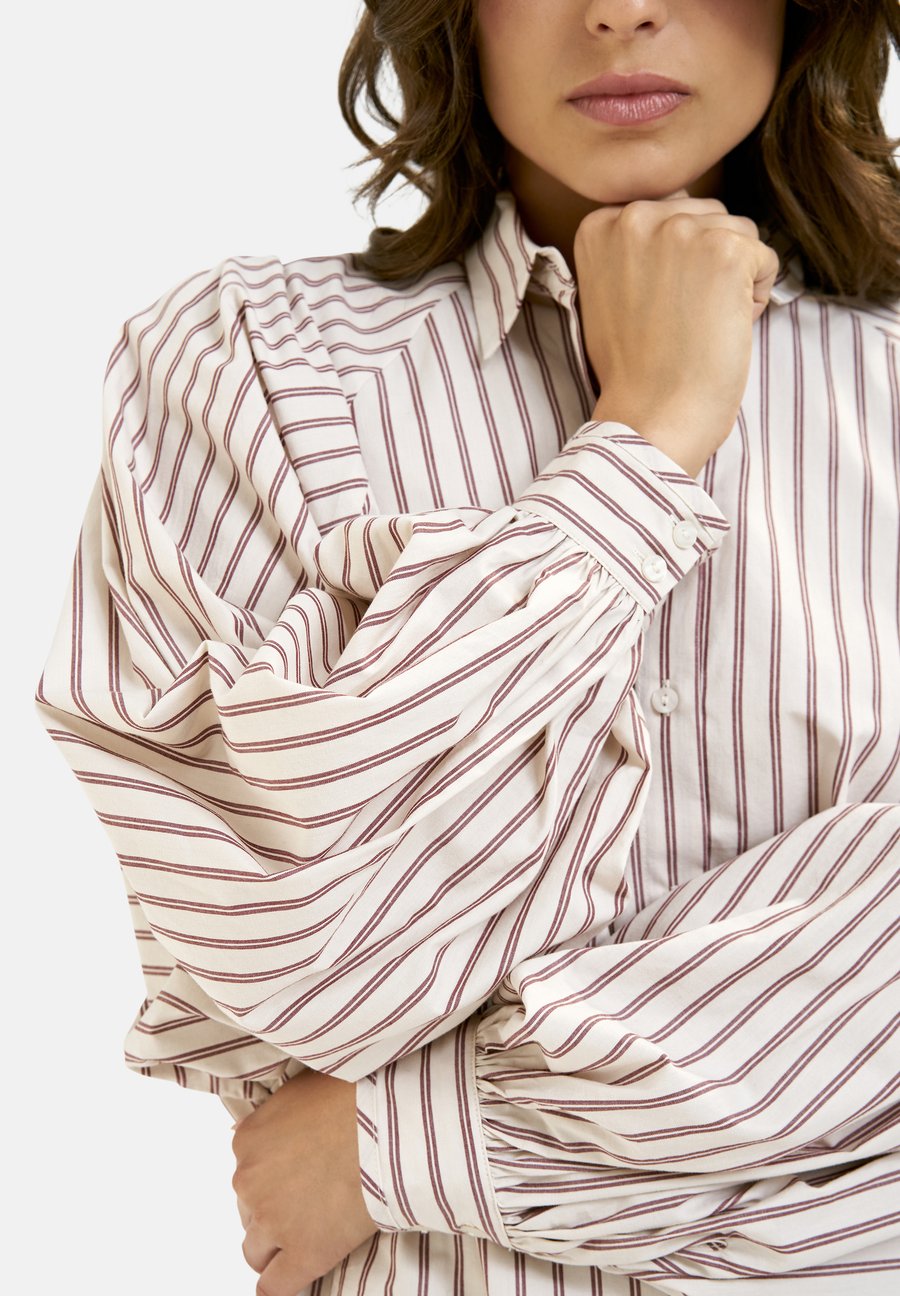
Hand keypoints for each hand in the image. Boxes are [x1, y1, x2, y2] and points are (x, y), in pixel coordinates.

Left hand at [231, 1067, 378, 1295]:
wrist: (387, 1124)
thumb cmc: (353, 1096)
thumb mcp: (300, 1090)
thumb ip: (270, 1118)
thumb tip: (248, 1131)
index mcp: (247, 1140)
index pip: (246, 1173)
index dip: (272, 1179)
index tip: (295, 1177)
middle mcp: (249, 1182)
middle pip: (248, 1210)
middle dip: (273, 1209)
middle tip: (307, 1201)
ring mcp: (273, 1220)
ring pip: (255, 1251)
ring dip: (275, 1246)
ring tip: (305, 1235)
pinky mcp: (303, 1252)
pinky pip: (273, 1287)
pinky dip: (279, 1285)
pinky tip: (292, 1275)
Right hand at [574, 186, 780, 477]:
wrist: (649, 418)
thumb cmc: (634, 370)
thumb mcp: (611, 291)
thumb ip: (637, 247)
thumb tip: (680, 217)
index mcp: (601, 223)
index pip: (671, 213)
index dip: (675, 266)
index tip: (653, 309)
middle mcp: (635, 217)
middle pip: (707, 216)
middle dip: (708, 265)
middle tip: (680, 321)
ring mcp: (680, 231)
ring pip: (741, 234)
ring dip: (735, 281)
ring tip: (700, 326)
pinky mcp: (724, 252)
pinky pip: (766, 260)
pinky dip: (756, 299)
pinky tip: (722, 330)